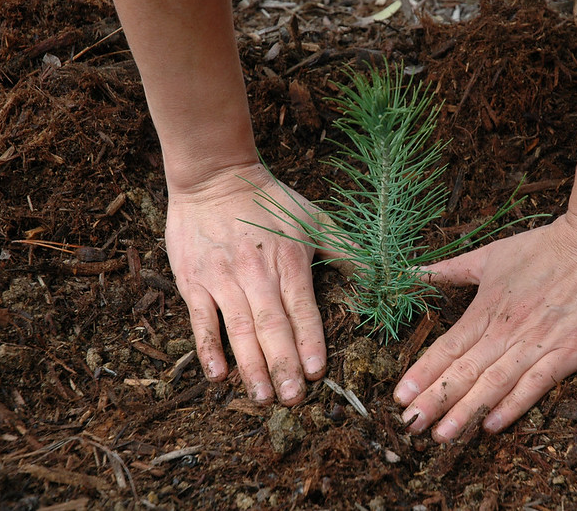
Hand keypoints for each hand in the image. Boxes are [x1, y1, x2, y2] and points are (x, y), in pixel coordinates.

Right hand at [165, 162, 327, 405]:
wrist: (213, 176)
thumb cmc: (269, 200)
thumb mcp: (314, 218)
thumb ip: (346, 250)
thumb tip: (382, 275)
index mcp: (289, 261)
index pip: (302, 308)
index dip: (309, 341)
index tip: (317, 372)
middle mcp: (256, 272)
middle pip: (271, 325)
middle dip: (283, 364)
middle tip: (292, 399)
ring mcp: (222, 278)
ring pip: (238, 329)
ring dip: (251, 365)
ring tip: (262, 397)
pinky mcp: (194, 280)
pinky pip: (201, 319)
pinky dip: (208, 348)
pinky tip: (218, 375)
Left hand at [393, 213, 576, 440]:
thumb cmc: (543, 248)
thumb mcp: (490, 254)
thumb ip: (450, 269)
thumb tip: (412, 272)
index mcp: (486, 309)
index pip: (447, 347)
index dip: (422, 374)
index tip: (399, 397)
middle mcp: (506, 331)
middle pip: (464, 372)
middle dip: (435, 401)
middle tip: (410, 426)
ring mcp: (537, 344)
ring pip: (494, 384)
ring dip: (466, 411)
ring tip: (442, 435)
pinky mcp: (568, 354)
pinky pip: (536, 385)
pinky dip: (513, 406)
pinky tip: (491, 426)